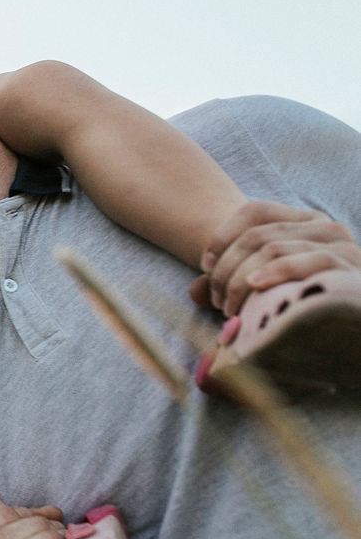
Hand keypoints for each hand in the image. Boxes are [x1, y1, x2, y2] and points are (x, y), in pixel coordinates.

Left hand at [190, 200, 360, 315]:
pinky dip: (276, 272)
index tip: (204, 266)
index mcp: (301, 222)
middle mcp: (323, 226)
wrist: (354, 326)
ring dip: (241, 280)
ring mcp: (341, 244)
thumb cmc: (302, 306)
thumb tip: (194, 290)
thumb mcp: (261, 290)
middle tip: (218, 301)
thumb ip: (225, 285)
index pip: (254, 212)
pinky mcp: (352, 266)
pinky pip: (310, 260)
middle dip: (226, 269)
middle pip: (256, 234)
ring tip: (230, 308)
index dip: (222, 236)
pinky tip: (255, 286)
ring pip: (273, 248)